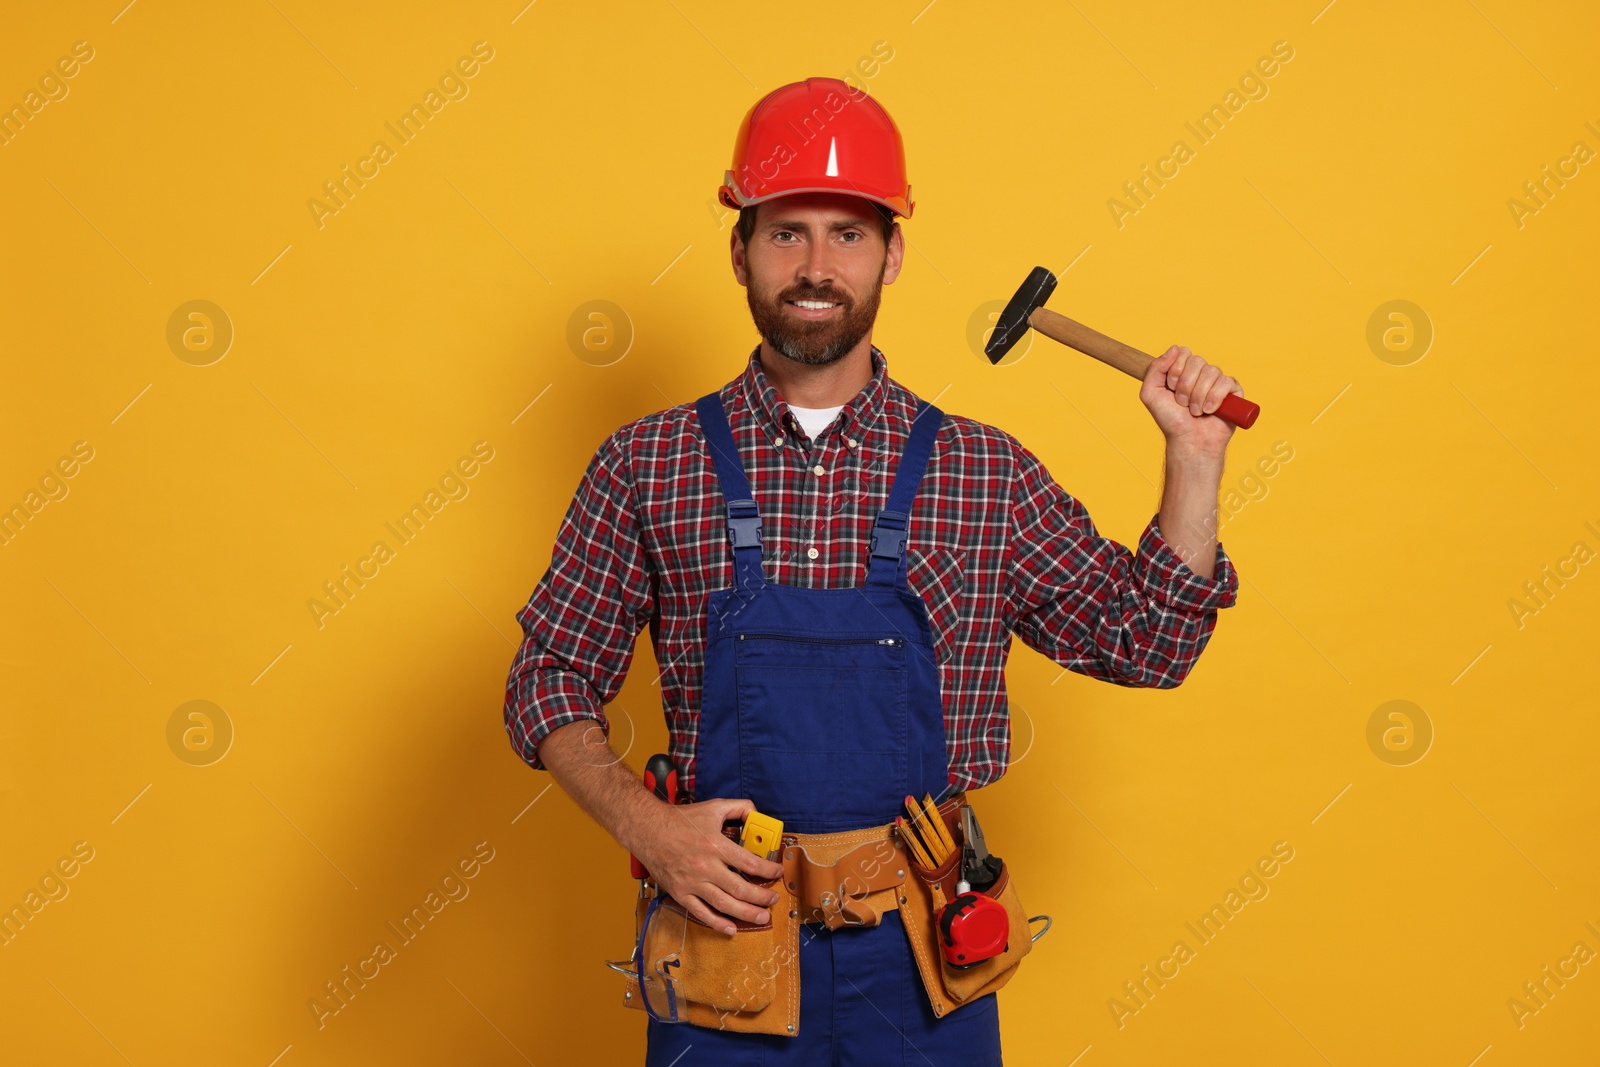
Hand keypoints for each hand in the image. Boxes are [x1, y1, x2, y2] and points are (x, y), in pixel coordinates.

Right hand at [631, 796, 785, 935]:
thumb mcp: (713, 807)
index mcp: (715, 845)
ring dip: (746, 913)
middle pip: (740, 888)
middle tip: (773, 900)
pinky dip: (717, 923)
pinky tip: (730, 928)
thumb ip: (738, 807)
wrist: (648, 829)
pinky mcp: (680, 893)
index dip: (768, 870)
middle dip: (762, 897)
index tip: (777, 873)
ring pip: (724, 904)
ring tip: (761, 917)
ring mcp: (692, 882)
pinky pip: (701, 912)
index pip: (749, 863)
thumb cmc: (679, 819)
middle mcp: (705, 866)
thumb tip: (756, 812)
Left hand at [1140, 345, 1239, 455]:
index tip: (1171, 388)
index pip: (1184, 352)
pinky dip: (1215, 398)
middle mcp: (1201, 374)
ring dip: (1198, 395)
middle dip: (1186, 385)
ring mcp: (1218, 382)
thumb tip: (1175, 347)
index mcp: (1183, 371)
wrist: (1188, 441)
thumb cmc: (1170, 420)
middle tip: (1182, 403)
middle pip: (1197, 361)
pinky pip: (1227, 382)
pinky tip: (1210, 410)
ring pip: (1212, 371)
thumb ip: (1155, 368)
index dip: (1176, 370)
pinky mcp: (1234, 392)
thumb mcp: (1151, 393)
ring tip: (1195, 411)